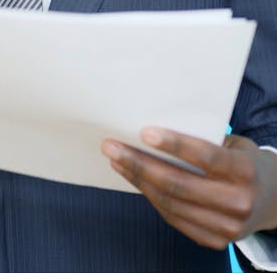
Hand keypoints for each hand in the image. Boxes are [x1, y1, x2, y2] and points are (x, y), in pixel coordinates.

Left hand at [101, 128, 276, 249]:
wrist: (272, 199)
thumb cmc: (244, 161)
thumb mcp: (234, 145)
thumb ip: (204, 141)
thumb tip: (155, 130)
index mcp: (245, 171)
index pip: (206, 157)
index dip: (174, 144)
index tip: (144, 132)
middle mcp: (238, 202)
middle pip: (179, 184)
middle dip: (140, 163)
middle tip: (111, 146)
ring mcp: (226, 227)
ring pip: (171, 203)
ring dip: (138, 180)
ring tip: (117, 160)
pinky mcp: (213, 241)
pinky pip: (173, 217)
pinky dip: (151, 197)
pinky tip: (136, 179)